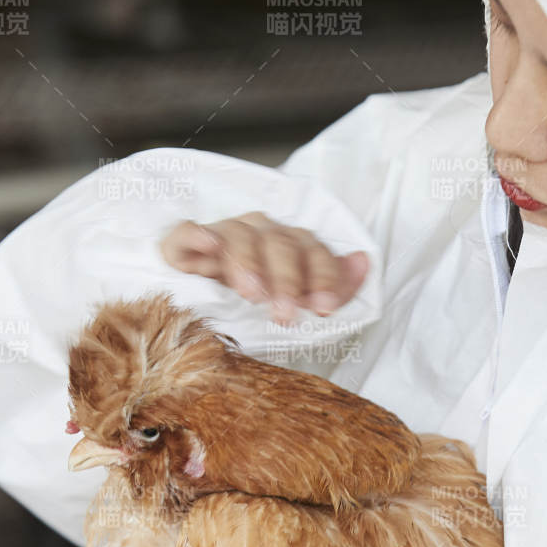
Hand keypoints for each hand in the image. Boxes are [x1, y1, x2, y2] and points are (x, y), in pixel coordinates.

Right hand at [161, 213, 369, 325]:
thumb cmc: (255, 302)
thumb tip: (364, 262)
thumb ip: (333, 285)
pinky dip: (198, 235)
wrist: (196, 305)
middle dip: (287, 280)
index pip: (313, 250)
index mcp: (290, 244)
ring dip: (249, 263)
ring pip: (240, 236)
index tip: (325, 308)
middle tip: (285, 315)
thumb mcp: (297, 299)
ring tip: (252, 295)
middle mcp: (260, 232)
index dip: (322, 276)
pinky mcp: (182, 244)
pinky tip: (208, 245)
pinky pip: (188, 232)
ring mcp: (221, 235)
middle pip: (280, 243)